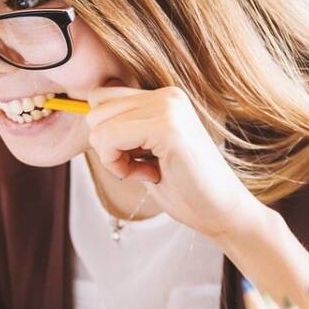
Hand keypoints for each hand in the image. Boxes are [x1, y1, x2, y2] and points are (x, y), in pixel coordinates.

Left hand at [86, 80, 265, 240]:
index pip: (102, 98)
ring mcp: (168, 107)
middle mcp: (167, 94)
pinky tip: (149, 175)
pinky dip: (118, 165)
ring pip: (98, 124)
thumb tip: (86, 117)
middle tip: (141, 167)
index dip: (107, 135)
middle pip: (95, 108)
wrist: (222, 213)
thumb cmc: (184, 189)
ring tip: (147, 170)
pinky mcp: (167, 127)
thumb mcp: (146, 152)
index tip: (135, 159)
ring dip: (113, 157)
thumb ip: (123, 131)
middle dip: (107, 146)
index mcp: (164, 97)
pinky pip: (110, 138)